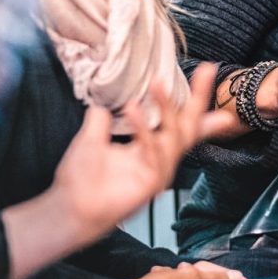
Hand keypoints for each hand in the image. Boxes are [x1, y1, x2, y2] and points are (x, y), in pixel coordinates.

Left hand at [49, 64, 236, 244]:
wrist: (69, 208)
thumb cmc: (81, 179)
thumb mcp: (90, 139)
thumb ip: (100, 121)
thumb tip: (101, 105)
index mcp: (150, 147)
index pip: (178, 120)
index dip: (194, 99)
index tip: (207, 72)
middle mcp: (160, 158)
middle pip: (188, 125)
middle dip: (199, 98)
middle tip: (208, 70)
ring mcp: (159, 171)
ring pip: (174, 136)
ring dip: (167, 107)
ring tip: (156, 83)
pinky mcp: (152, 183)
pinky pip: (153, 152)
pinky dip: (144, 130)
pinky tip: (133, 109)